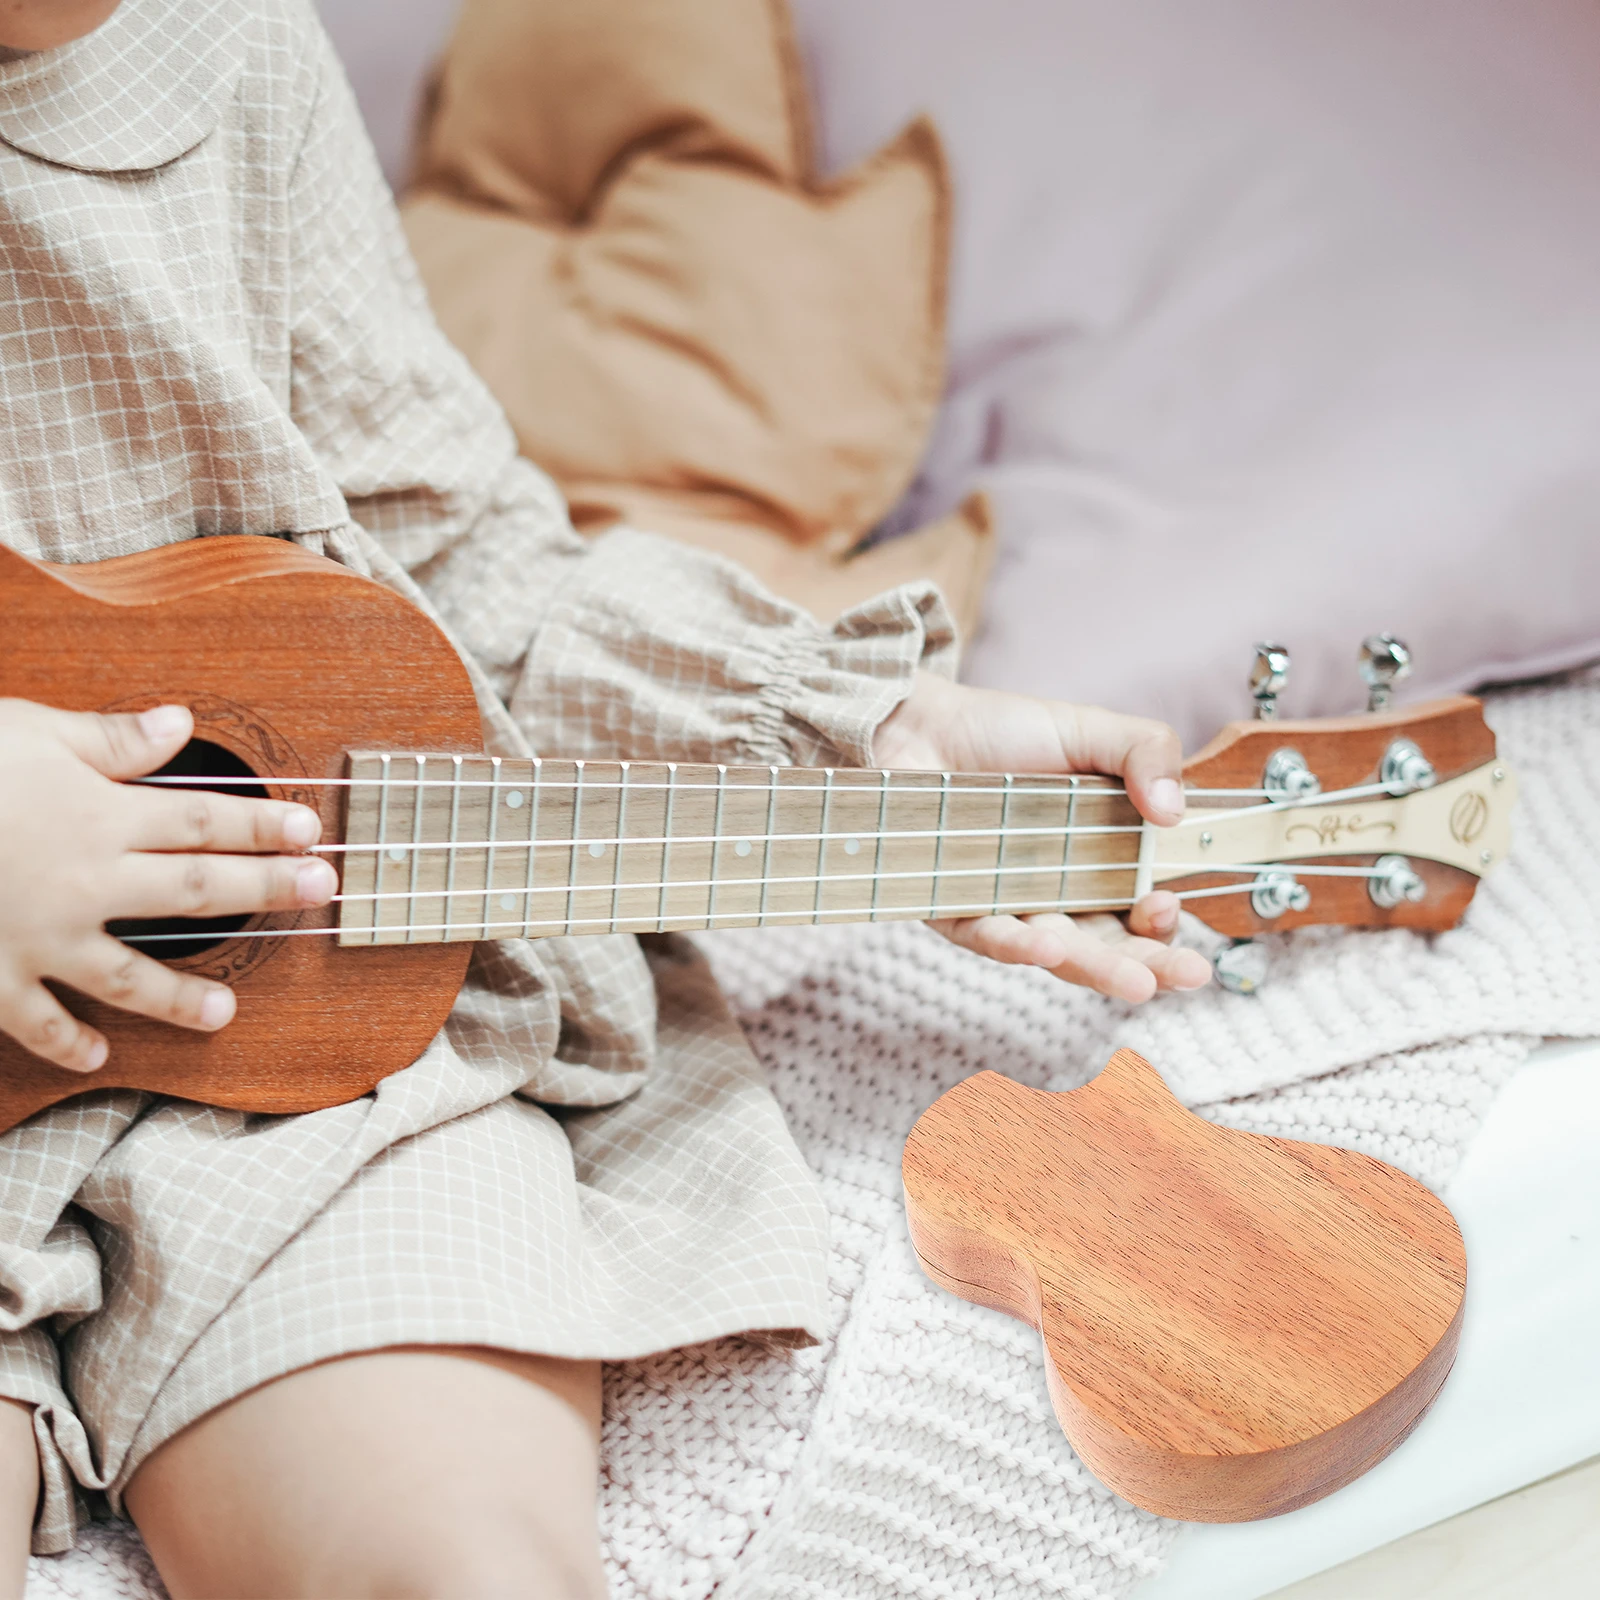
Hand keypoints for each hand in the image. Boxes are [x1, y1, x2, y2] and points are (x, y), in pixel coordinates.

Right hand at [0, 700, 336, 1072]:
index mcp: (97, 816)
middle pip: (195, 890)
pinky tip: (95, 1055)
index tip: (309, 831)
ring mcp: (37, 936)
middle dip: (265, 891)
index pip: (204, 821)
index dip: (263, 826)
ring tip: (225, 1013)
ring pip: (129, 975)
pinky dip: (64, 1041)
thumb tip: (180, 723)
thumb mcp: (27, 731)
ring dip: (182, 997)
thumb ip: (109, 738)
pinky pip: (34, 1019)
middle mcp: (82, 882)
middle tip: (320, 895)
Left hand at [874, 673, 1211, 1003]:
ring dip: (1093, 967)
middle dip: (1148, 966)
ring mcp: (1004, 905)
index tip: (1167, 904)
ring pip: (1054, 951)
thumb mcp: (1093, 732)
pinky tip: (1047, 947)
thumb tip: (1175, 809)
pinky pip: (985, 936)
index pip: (1138, 912)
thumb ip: (1147, 752)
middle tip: (1187, 976)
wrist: (921, 721)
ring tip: (1133, 983)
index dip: (1160, 922)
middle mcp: (1054, 893)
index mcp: (1097, 862)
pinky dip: (1017, 945)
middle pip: (1106, 945)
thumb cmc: (1006, 732)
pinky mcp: (952, 908)